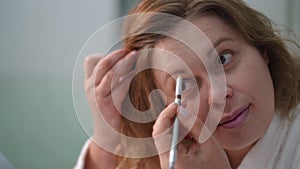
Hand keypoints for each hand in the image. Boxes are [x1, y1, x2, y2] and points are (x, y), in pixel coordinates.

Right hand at [83, 49, 136, 167]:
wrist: (106, 132)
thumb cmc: (109, 108)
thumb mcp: (103, 91)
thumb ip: (107, 76)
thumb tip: (122, 59)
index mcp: (88, 82)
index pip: (91, 61)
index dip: (107, 54)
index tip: (123, 51)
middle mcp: (90, 87)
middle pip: (103, 64)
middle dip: (118, 54)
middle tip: (131, 51)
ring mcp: (98, 96)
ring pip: (111, 73)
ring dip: (125, 63)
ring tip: (135, 57)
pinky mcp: (108, 105)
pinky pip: (119, 87)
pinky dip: (128, 78)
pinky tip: (136, 73)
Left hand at [152, 103, 230, 168]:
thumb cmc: (217, 167)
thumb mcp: (209, 144)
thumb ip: (194, 125)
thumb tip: (181, 109)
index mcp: (173, 158)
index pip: (160, 132)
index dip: (166, 115)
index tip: (176, 104)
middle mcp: (166, 161)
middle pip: (160, 133)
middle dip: (169, 117)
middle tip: (181, 107)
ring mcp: (168, 161)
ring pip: (164, 136)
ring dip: (174, 124)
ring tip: (187, 118)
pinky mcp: (172, 159)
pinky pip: (170, 142)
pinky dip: (177, 132)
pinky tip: (188, 130)